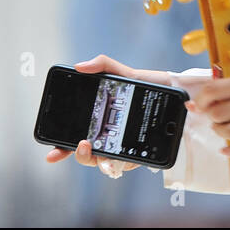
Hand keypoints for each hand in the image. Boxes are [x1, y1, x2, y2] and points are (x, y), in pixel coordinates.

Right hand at [43, 54, 171, 177]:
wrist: (177, 91)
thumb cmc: (149, 84)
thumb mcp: (125, 72)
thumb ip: (102, 65)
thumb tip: (79, 66)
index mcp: (100, 121)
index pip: (75, 137)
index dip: (60, 149)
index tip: (52, 154)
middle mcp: (109, 137)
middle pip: (87, 155)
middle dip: (79, 156)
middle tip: (82, 144)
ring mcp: (123, 147)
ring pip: (104, 164)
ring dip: (97, 161)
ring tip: (97, 150)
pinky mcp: (139, 154)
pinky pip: (126, 164)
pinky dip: (120, 164)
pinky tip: (117, 157)